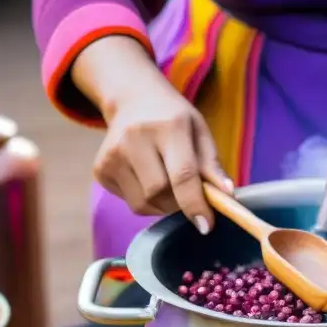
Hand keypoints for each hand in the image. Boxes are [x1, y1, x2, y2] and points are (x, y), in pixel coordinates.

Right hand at [92, 73, 232, 232]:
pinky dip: (146, 200)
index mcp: (168, 126)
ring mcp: (112, 155)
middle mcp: (135, 138)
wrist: (133, 100)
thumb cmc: (174, 119)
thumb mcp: (200, 132)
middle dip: (179, 204)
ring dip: (163, 205)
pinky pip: (130, 202)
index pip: (182, 175)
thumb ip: (212, 165)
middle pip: (160, 193)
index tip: (206, 226)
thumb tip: (227, 195)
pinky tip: (148, 177)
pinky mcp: (100, 169)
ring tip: (168, 182)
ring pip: (143, 204)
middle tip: (189, 195)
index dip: (194, 204)